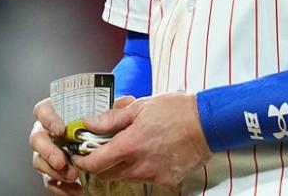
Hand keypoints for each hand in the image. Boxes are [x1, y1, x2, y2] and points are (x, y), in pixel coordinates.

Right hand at [32, 96, 137, 194]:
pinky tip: (75, 189)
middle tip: (61, 161)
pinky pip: (50, 180)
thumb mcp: (110, 115)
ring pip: (39, 161)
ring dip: (53, 171)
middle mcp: (48, 132)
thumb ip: (113, 110)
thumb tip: (117, 107)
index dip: (48, 119)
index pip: (43, 110)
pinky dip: (61, 187)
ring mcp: (49, 152)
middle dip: (48, 151)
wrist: (106, 146)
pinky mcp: (53, 170)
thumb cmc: (101, 125)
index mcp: (57, 113)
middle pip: (37, 138)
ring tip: (72, 176)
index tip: (60, 129)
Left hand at [71, 93, 212, 186]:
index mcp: (129, 145)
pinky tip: (151, 153)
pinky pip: (147, 178)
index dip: (82, 161)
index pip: (95, 163)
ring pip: (127, 177)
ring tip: (132, 146)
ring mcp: (154, 175)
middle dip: (101, 164)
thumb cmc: (175, 110)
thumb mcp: (139, 107)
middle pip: (108, 174)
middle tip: (103, 150)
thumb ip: (111, 119)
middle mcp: (139, 165)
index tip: (79, 155)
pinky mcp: (167, 180)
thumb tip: (89, 123)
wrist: (208, 123)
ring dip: (122, 166)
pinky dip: (143, 168)